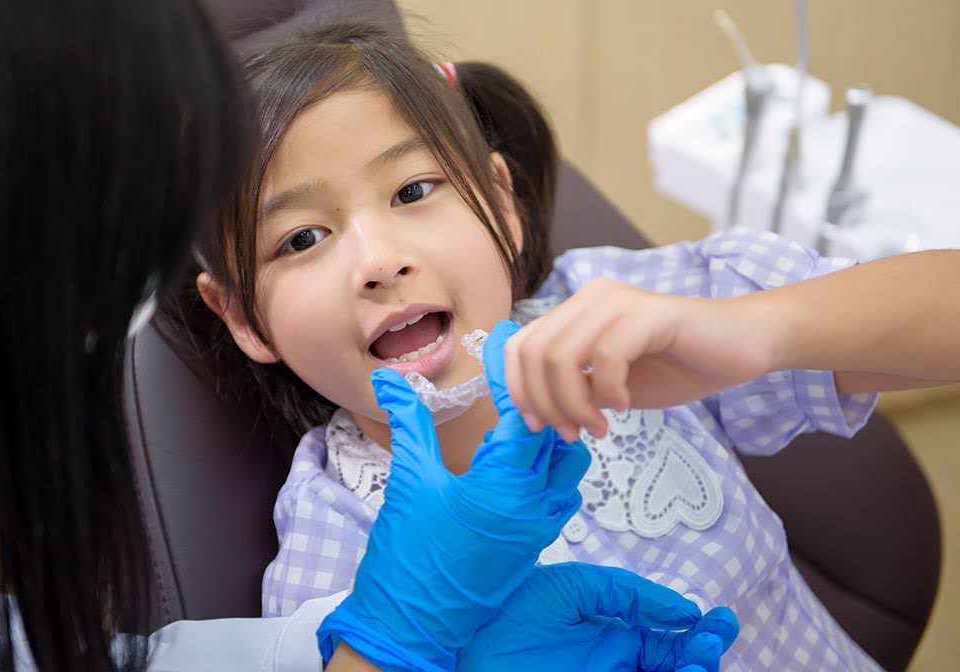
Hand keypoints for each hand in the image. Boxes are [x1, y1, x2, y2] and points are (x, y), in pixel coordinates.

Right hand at [317, 321, 593, 671]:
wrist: (412, 626)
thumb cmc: (409, 557)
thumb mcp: (410, 480)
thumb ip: (411, 423)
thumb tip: (393, 379)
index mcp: (506, 485)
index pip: (527, 409)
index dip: (515, 368)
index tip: (507, 334)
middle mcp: (534, 505)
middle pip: (562, 432)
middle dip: (541, 395)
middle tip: (516, 367)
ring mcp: (538, 528)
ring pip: (566, 465)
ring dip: (548, 432)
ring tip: (516, 409)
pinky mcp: (533, 544)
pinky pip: (556, 493)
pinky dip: (545, 465)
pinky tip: (513, 457)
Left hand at [458, 563, 738, 671]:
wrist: (465, 642)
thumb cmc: (509, 611)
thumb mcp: (576, 587)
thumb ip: (630, 594)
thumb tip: (684, 612)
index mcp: (614, 636)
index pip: (670, 641)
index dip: (699, 633)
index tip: (719, 622)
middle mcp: (615, 664)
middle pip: (676, 667)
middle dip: (701, 655)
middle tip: (709, 642)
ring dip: (689, 671)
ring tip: (697, 659)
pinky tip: (676, 670)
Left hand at [505, 280, 773, 439]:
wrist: (740, 348)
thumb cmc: (677, 367)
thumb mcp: (610, 386)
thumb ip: (574, 390)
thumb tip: (537, 413)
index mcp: (576, 311)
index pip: (518, 345)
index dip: (517, 389)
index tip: (538, 426)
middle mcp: (590, 298)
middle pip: (533, 353)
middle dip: (545, 403)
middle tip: (571, 433)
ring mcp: (617, 301)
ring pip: (561, 356)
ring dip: (573, 403)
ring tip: (599, 427)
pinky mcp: (648, 313)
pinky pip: (606, 356)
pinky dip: (608, 390)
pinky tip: (625, 405)